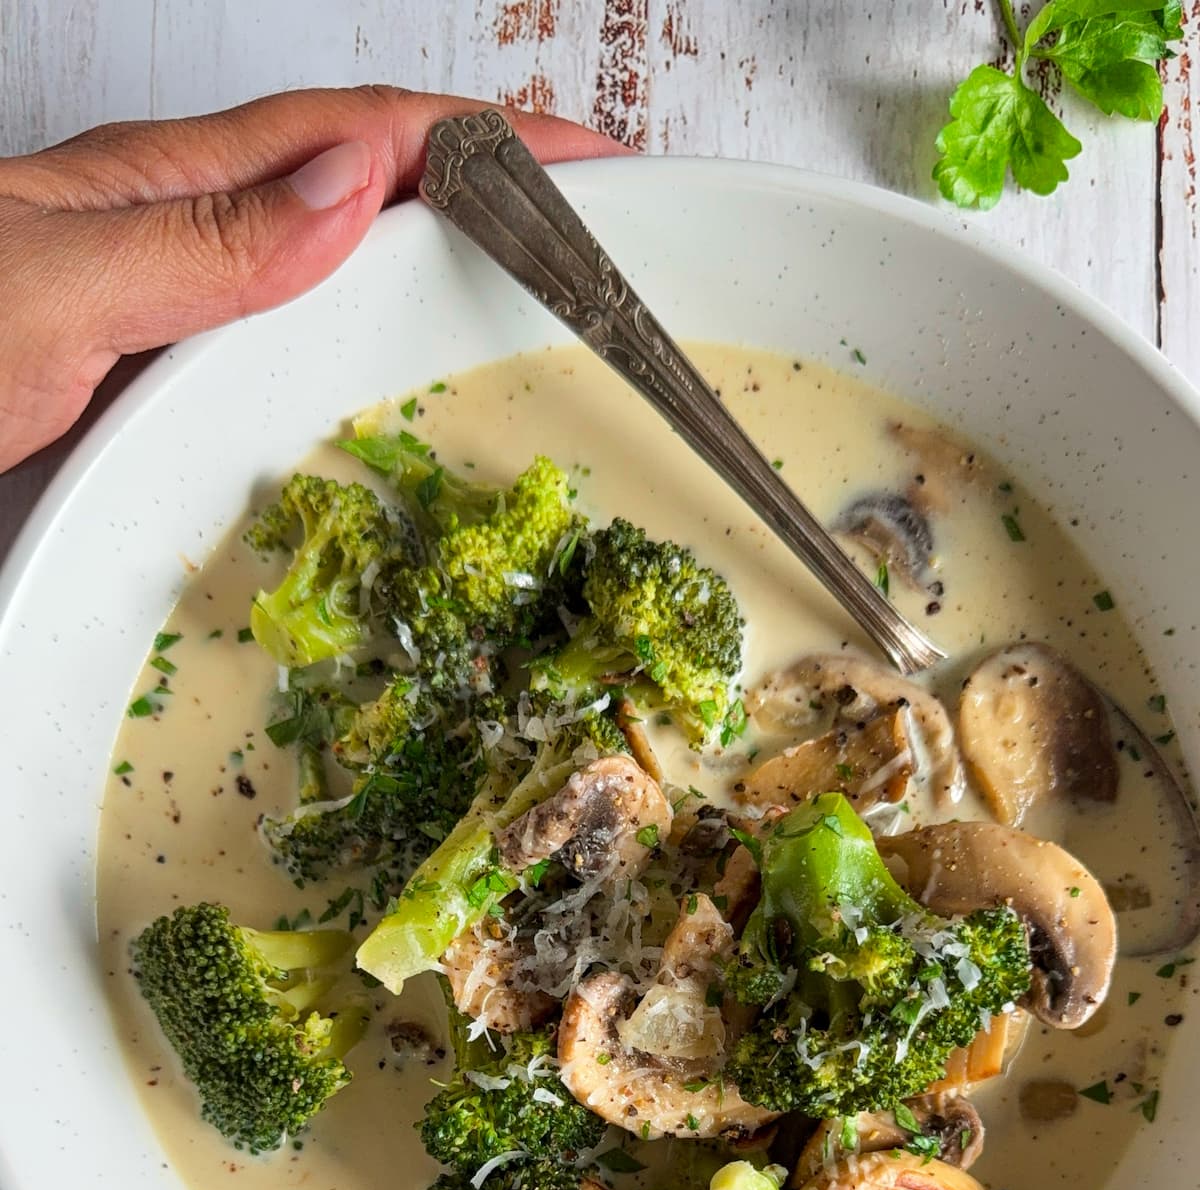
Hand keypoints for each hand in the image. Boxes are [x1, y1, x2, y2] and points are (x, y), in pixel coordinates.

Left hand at [0, 86, 619, 474]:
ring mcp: (158, 314)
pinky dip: (354, 364)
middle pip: (359, 187)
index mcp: (164, 190)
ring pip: (324, 274)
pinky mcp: (139, 393)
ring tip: (523, 303)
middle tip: (595, 235)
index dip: (486, 139)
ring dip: (429, 276)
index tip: (596, 158)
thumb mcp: (52, 289)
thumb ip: (197, 242)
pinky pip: (279, 361)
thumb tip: (345, 191)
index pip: (358, 136)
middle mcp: (172, 242)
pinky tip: (380, 402)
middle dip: (486, 191)